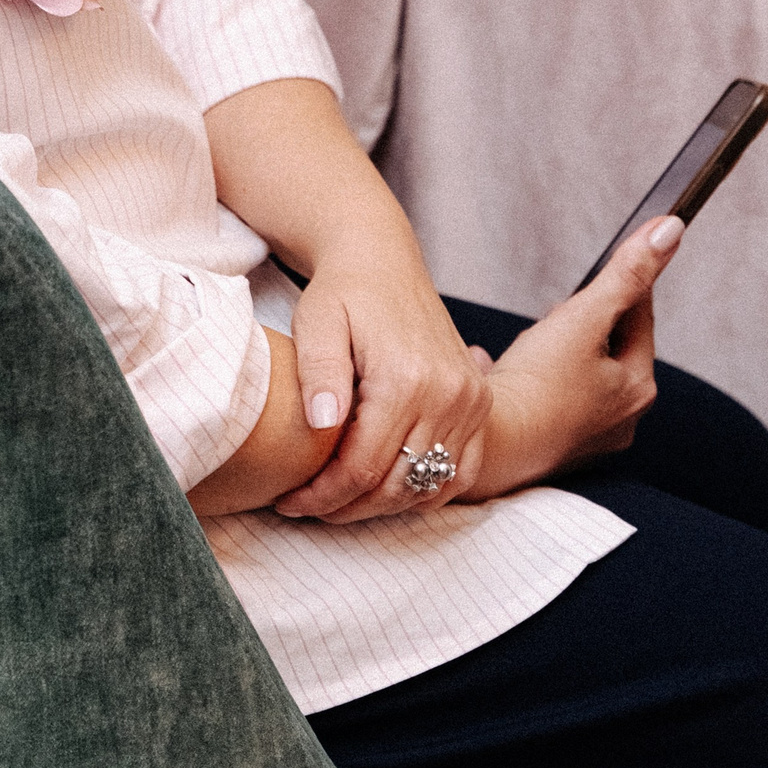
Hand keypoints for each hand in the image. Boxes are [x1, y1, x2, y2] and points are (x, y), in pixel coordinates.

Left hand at [270, 241, 493, 524]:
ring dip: (381, 504)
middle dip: (345, 507)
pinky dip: (421, 490)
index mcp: (407, 378)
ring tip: (336, 500)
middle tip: (305, 506)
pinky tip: (382, 487)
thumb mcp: (317, 322)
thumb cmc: (343, 291)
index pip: (363, 466)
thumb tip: (322, 423)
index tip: (288, 501)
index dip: (322, 495)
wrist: (382, 259)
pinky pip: (458, 472)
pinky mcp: (479, 403)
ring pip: (427, 486)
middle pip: (396, 486)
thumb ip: (318, 373)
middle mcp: (449, 394)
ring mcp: (471, 401)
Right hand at [457, 217, 676, 501]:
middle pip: (608, 350)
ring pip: (577, 375)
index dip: (625, 285)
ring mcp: (583, 436)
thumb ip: (626, 274)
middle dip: (583, 323)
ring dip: (554, 352)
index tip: (615, 260)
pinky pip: (544, 398)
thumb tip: (669, 231)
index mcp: (638, 389)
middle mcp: (619, 419)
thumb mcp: (583, 318)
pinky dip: (525, 378)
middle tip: (560, 308)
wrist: (485, 449)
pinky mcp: (548, 444)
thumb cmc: (536, 388)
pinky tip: (493, 365)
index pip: (641, 319)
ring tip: (531, 341)